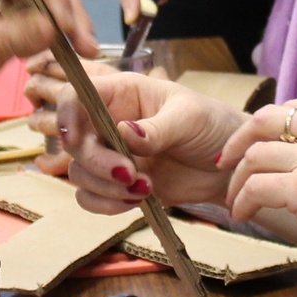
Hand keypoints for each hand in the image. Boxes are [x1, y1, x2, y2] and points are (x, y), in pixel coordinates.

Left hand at [0, 0, 98, 50]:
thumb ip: (10, 36)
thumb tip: (53, 27)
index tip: (64, 20)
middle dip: (66, 9)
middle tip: (84, 41)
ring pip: (46, 2)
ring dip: (69, 24)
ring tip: (85, 50)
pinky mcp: (6, 24)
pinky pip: (40, 23)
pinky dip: (58, 37)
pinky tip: (71, 53)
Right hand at [58, 73, 244, 213]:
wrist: (228, 167)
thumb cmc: (212, 126)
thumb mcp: (190, 118)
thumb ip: (157, 128)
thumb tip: (123, 132)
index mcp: (122, 93)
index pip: (76, 95)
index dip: (67, 114)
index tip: (76, 139)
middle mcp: (108, 122)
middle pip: (75, 141)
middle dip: (97, 162)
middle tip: (130, 174)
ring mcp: (111, 154)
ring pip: (78, 172)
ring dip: (105, 187)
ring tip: (145, 188)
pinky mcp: (118, 184)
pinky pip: (91, 197)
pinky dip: (106, 204)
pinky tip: (137, 200)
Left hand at [214, 100, 296, 285]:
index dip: (269, 126)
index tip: (256, 143)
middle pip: (267, 119)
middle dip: (240, 139)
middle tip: (228, 161)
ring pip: (256, 155)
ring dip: (239, 178)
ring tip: (238, 199)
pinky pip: (256, 187)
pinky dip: (243, 200)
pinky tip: (244, 214)